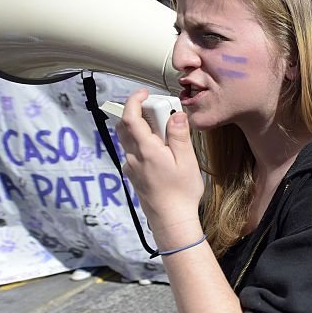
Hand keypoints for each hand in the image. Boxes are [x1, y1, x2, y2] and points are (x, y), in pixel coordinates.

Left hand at [115, 89, 202, 243]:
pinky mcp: (134, 175)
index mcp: (146, 150)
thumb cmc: (181, 192)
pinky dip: (142, 143)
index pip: (130, 118)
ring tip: (164, 133)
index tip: (144, 93)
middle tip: (159, 112)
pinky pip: (133, 152)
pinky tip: (161, 152)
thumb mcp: (186, 160)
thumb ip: (179, 135)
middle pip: (125, 126)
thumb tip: (175, 114)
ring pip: (128, 139)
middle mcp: (134, 157)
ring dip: (140, 128)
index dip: (134, 101)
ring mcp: (131, 167)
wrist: (171, 220)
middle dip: (137, 112)